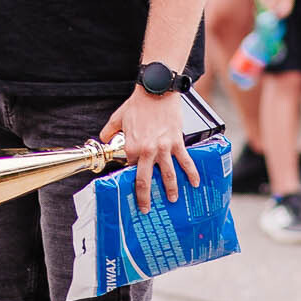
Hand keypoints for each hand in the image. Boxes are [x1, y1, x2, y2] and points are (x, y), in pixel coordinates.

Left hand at [101, 87, 199, 213]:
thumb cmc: (138, 104)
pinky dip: (192, 174)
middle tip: (145, 209)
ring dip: (171, 190)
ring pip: (168, 176)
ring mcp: (164, 149)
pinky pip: (186, 162)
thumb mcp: (118, 118)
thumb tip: (105, 140)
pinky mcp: (177, 143)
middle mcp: (147, 151)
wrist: (157, 91)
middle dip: (145, 198)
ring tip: (172, 199)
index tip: (132, 187)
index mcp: (132, 147)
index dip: (130, 178)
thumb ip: (109, 132)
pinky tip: (195, 183)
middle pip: (145, 180)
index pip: (130, 169)